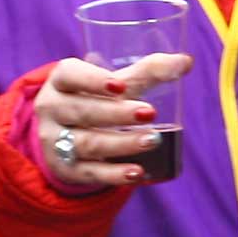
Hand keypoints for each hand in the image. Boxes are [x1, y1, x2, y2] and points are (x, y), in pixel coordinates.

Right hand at [33, 52, 187, 194]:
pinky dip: (114, 174)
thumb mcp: (113, 84)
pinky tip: (137, 172)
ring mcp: (55, 141)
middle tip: (149, 112)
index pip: (71, 75)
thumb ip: (146, 72)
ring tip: (153, 140)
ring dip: (122, 143)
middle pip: (82, 111)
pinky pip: (91, 173)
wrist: (64, 134)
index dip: (94, 80)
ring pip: (88, 143)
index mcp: (61, 81)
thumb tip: (185, 62)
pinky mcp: (67, 169)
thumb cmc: (94, 98)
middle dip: (116, 113)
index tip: (121, 86)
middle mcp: (52, 109)